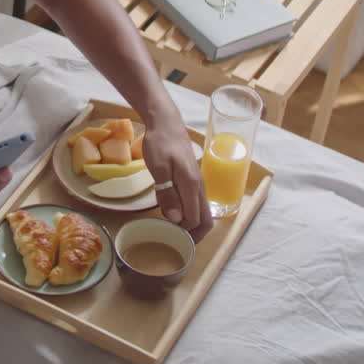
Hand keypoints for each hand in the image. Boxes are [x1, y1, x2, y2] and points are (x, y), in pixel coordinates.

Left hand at [141, 121, 212, 236]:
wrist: (166, 123)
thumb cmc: (160, 143)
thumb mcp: (158, 168)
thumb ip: (167, 193)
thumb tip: (176, 219)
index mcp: (192, 185)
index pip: (195, 220)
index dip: (183, 233)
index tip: (167, 236)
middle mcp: (199, 187)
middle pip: (205, 220)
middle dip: (193, 236)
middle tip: (174, 241)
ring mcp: (198, 183)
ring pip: (201, 212)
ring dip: (190, 225)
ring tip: (171, 230)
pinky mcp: (193, 180)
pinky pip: (196, 203)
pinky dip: (188, 214)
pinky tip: (173, 214)